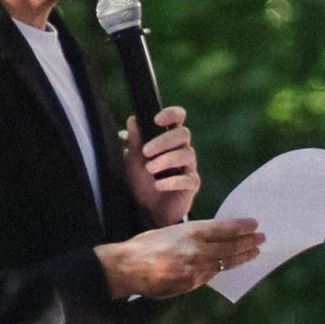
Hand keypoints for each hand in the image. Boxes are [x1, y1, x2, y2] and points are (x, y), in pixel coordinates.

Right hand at [96, 218, 263, 303]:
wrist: (128, 267)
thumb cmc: (146, 246)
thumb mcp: (172, 232)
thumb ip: (193, 236)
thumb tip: (214, 238)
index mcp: (192, 232)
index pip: (224, 229)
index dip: (242, 227)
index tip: (254, 225)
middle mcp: (197, 250)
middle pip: (230, 246)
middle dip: (248, 243)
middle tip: (261, 239)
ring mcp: (195, 269)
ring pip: (224, 263)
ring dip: (241, 257)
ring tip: (253, 252)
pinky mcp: (191, 283)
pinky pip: (211, 275)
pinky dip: (221, 269)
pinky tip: (229, 265)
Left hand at [123, 102, 200, 226]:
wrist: (147, 210)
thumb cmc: (142, 181)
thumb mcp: (133, 161)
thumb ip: (134, 141)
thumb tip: (133, 119)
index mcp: (169, 139)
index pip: (178, 118)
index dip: (172, 113)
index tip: (157, 120)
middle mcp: (182, 149)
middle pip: (183, 134)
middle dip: (163, 141)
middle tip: (145, 152)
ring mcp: (189, 166)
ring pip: (187, 154)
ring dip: (166, 160)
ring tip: (149, 169)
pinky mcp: (192, 184)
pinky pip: (189, 179)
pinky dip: (172, 181)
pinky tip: (158, 185)